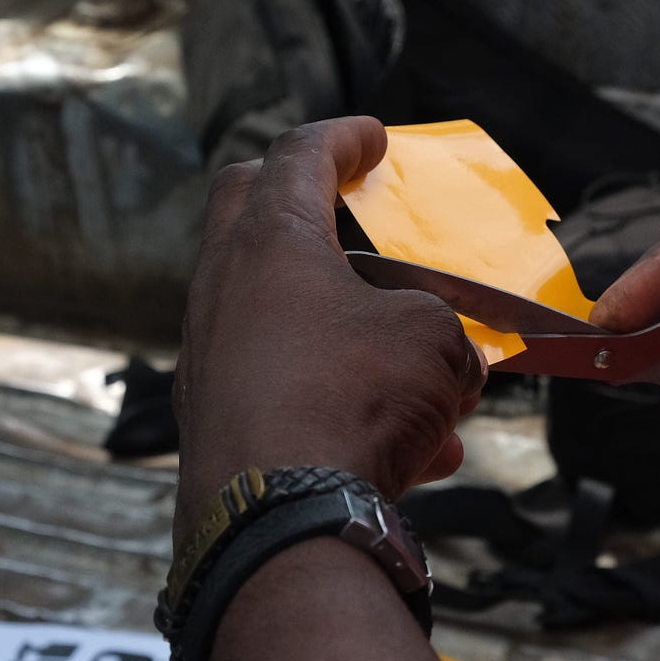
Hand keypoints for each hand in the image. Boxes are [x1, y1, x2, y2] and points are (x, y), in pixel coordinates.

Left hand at [172, 116, 487, 540]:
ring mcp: (212, 360)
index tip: (372, 137)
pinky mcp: (219, 424)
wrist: (279, 523)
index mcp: (271, 243)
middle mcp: (225, 292)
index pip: (298, 157)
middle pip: (249, 215)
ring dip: (350, 333)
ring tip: (429, 383)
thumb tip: (447, 356)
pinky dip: (345, 406)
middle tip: (340, 201)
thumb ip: (441, 326)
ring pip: (283, 320)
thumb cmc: (352, 402)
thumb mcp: (433, 339)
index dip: (342, 139)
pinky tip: (416, 456)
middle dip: (300, 201)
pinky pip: (290, 394)